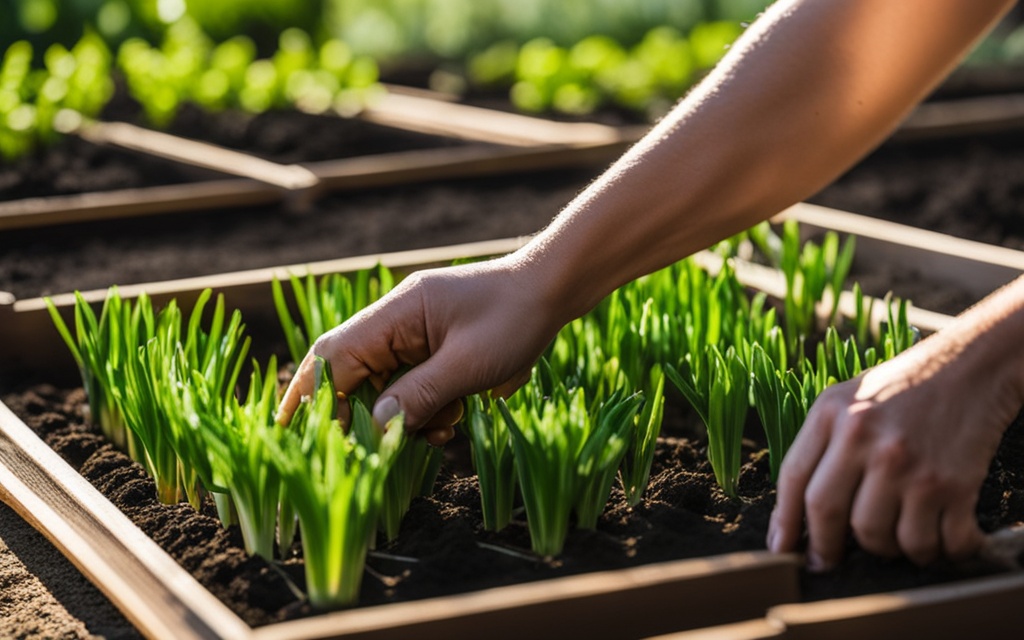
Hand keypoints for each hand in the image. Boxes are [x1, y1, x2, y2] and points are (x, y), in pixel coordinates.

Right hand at [276, 257, 562, 444]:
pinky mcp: (433, 352)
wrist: (554, 291)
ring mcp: (414, 337)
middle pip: (353, 376)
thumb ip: (418, 395)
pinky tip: (453, 417)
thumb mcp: (467, 363)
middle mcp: (396, 323)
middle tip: (377, 451)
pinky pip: (412, 388)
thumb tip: (375, 427)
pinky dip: (425, 409)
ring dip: (403, 417)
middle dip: (362, 416)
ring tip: (440, 429)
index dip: (311, 395)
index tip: (292, 432)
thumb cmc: (514, 317)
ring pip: (384, 388)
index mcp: (396, 314)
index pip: (335, 356)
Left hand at [768, 324, 1022, 569]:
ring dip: (888, 549)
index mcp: (832, 415)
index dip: (785, 522)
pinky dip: (938, 551)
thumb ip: (821, 444)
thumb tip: (796, 511)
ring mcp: (909, 464)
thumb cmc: (904, 387)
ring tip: (896, 534)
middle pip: (829, 515)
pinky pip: (934, 543)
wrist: (973, 366)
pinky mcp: (952, 484)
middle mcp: (865, 439)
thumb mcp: (848, 398)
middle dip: (825, 549)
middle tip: (828, 561)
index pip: (793, 479)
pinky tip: (941, 537)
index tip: (783, 549)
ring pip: (881, 539)